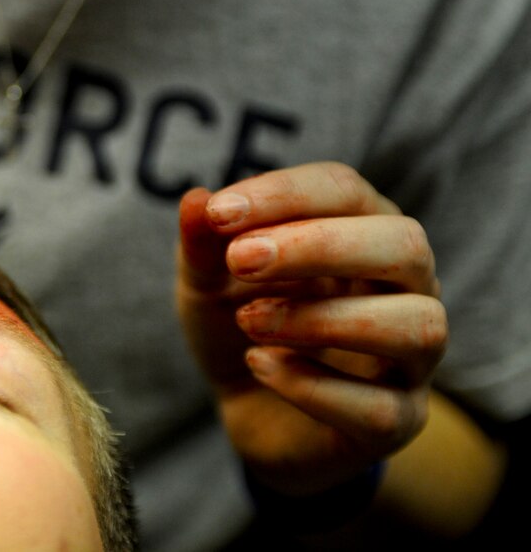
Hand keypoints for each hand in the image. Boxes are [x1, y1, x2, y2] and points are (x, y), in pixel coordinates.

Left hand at [176, 162, 446, 493]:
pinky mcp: (400, 421)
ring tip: (250, 321)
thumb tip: (195, 200)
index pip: (346, 191)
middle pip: (405, 245)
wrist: (246, 409)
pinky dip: (314, 388)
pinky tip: (259, 366)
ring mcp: (412, 357)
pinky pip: (383, 409)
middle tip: (241, 260)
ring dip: (324, 320)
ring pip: (416, 326)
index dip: (285, 194)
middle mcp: (405, 286)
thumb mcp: (207, 282)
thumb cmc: (240, 323)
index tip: (218, 213)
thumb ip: (202, 244)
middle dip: (320, 246)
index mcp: (362, 230)